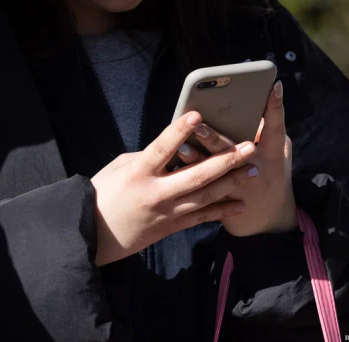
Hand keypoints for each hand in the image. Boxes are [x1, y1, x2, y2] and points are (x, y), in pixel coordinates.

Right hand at [91, 112, 259, 265]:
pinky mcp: (172, 227)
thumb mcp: (120, 167)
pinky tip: (240, 204)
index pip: (162, 148)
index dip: (179, 131)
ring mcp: (166, 212)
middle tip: (249, 147)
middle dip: (225, 160)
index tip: (197, 114)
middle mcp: (156, 193)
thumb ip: (147, 156)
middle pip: (196, 175)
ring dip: (232, 183)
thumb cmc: (104, 194)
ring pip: (205, 196)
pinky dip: (222, 211)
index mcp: (139, 173)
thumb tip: (174, 147)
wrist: (94, 234)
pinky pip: (202, 218)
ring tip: (253, 170)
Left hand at [176, 81, 296, 236]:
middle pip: (233, 152)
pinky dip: (188, 177)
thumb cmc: (273, 176)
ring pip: (213, 174)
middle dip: (214, 137)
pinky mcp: (221, 203)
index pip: (275, 127)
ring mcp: (237, 189)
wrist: (269, 222)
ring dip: (195, 158)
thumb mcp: (280, 154)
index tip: (273, 86)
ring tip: (179, 146)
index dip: (276, 107)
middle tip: (198, 123)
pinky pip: (202, 190)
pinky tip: (174, 167)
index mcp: (273, 155)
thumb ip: (269, 132)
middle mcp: (256, 172)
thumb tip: (253, 110)